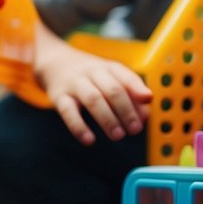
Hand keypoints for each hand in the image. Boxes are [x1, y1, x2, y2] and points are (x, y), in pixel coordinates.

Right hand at [34, 33, 151, 145]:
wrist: (55, 63)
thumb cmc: (93, 77)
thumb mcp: (112, 79)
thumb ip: (131, 95)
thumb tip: (145, 115)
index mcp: (109, 68)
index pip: (126, 77)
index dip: (137, 91)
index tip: (147, 107)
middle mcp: (92, 72)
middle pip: (112, 89)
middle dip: (126, 111)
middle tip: (135, 130)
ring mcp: (75, 84)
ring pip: (93, 99)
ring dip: (107, 119)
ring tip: (118, 136)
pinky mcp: (59, 97)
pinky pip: (68, 112)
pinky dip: (79, 127)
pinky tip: (89, 140)